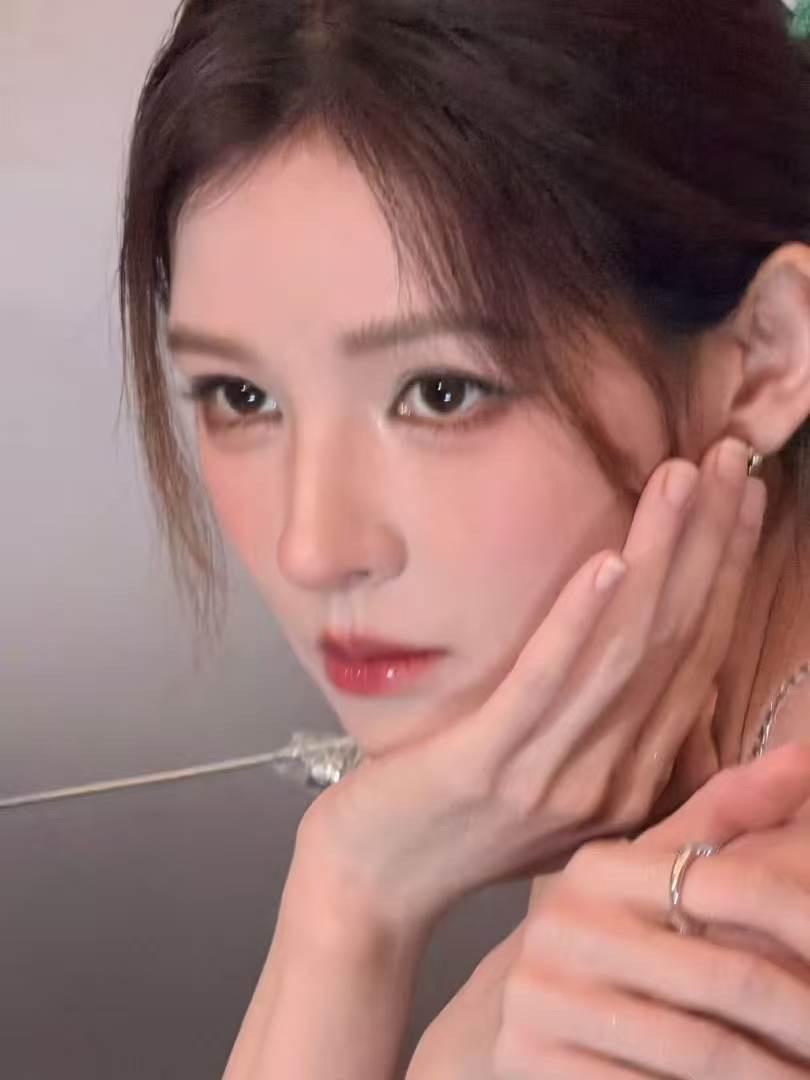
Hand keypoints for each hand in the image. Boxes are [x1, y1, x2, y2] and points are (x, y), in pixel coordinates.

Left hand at [298, 439, 764, 934]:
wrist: (377, 886)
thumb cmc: (462, 825)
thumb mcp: (558, 785)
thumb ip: (617, 734)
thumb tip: (664, 668)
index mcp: (634, 775)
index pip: (696, 655)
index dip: (723, 570)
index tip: (737, 496)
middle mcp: (610, 776)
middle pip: (674, 641)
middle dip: (707, 542)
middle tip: (727, 460)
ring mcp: (550, 775)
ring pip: (624, 650)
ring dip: (659, 557)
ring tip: (679, 479)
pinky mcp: (486, 765)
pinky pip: (544, 684)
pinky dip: (579, 622)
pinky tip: (606, 560)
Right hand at [493, 745, 809, 1078]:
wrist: (509, 1010)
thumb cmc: (605, 935)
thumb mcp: (653, 870)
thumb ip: (726, 816)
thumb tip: (803, 758)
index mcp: (597, 868)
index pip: (726, 890)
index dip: (804, 930)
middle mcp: (563, 924)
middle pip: (723, 978)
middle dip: (799, 1018)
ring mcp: (541, 997)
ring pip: (696, 1049)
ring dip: (771, 1074)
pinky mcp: (529, 1060)